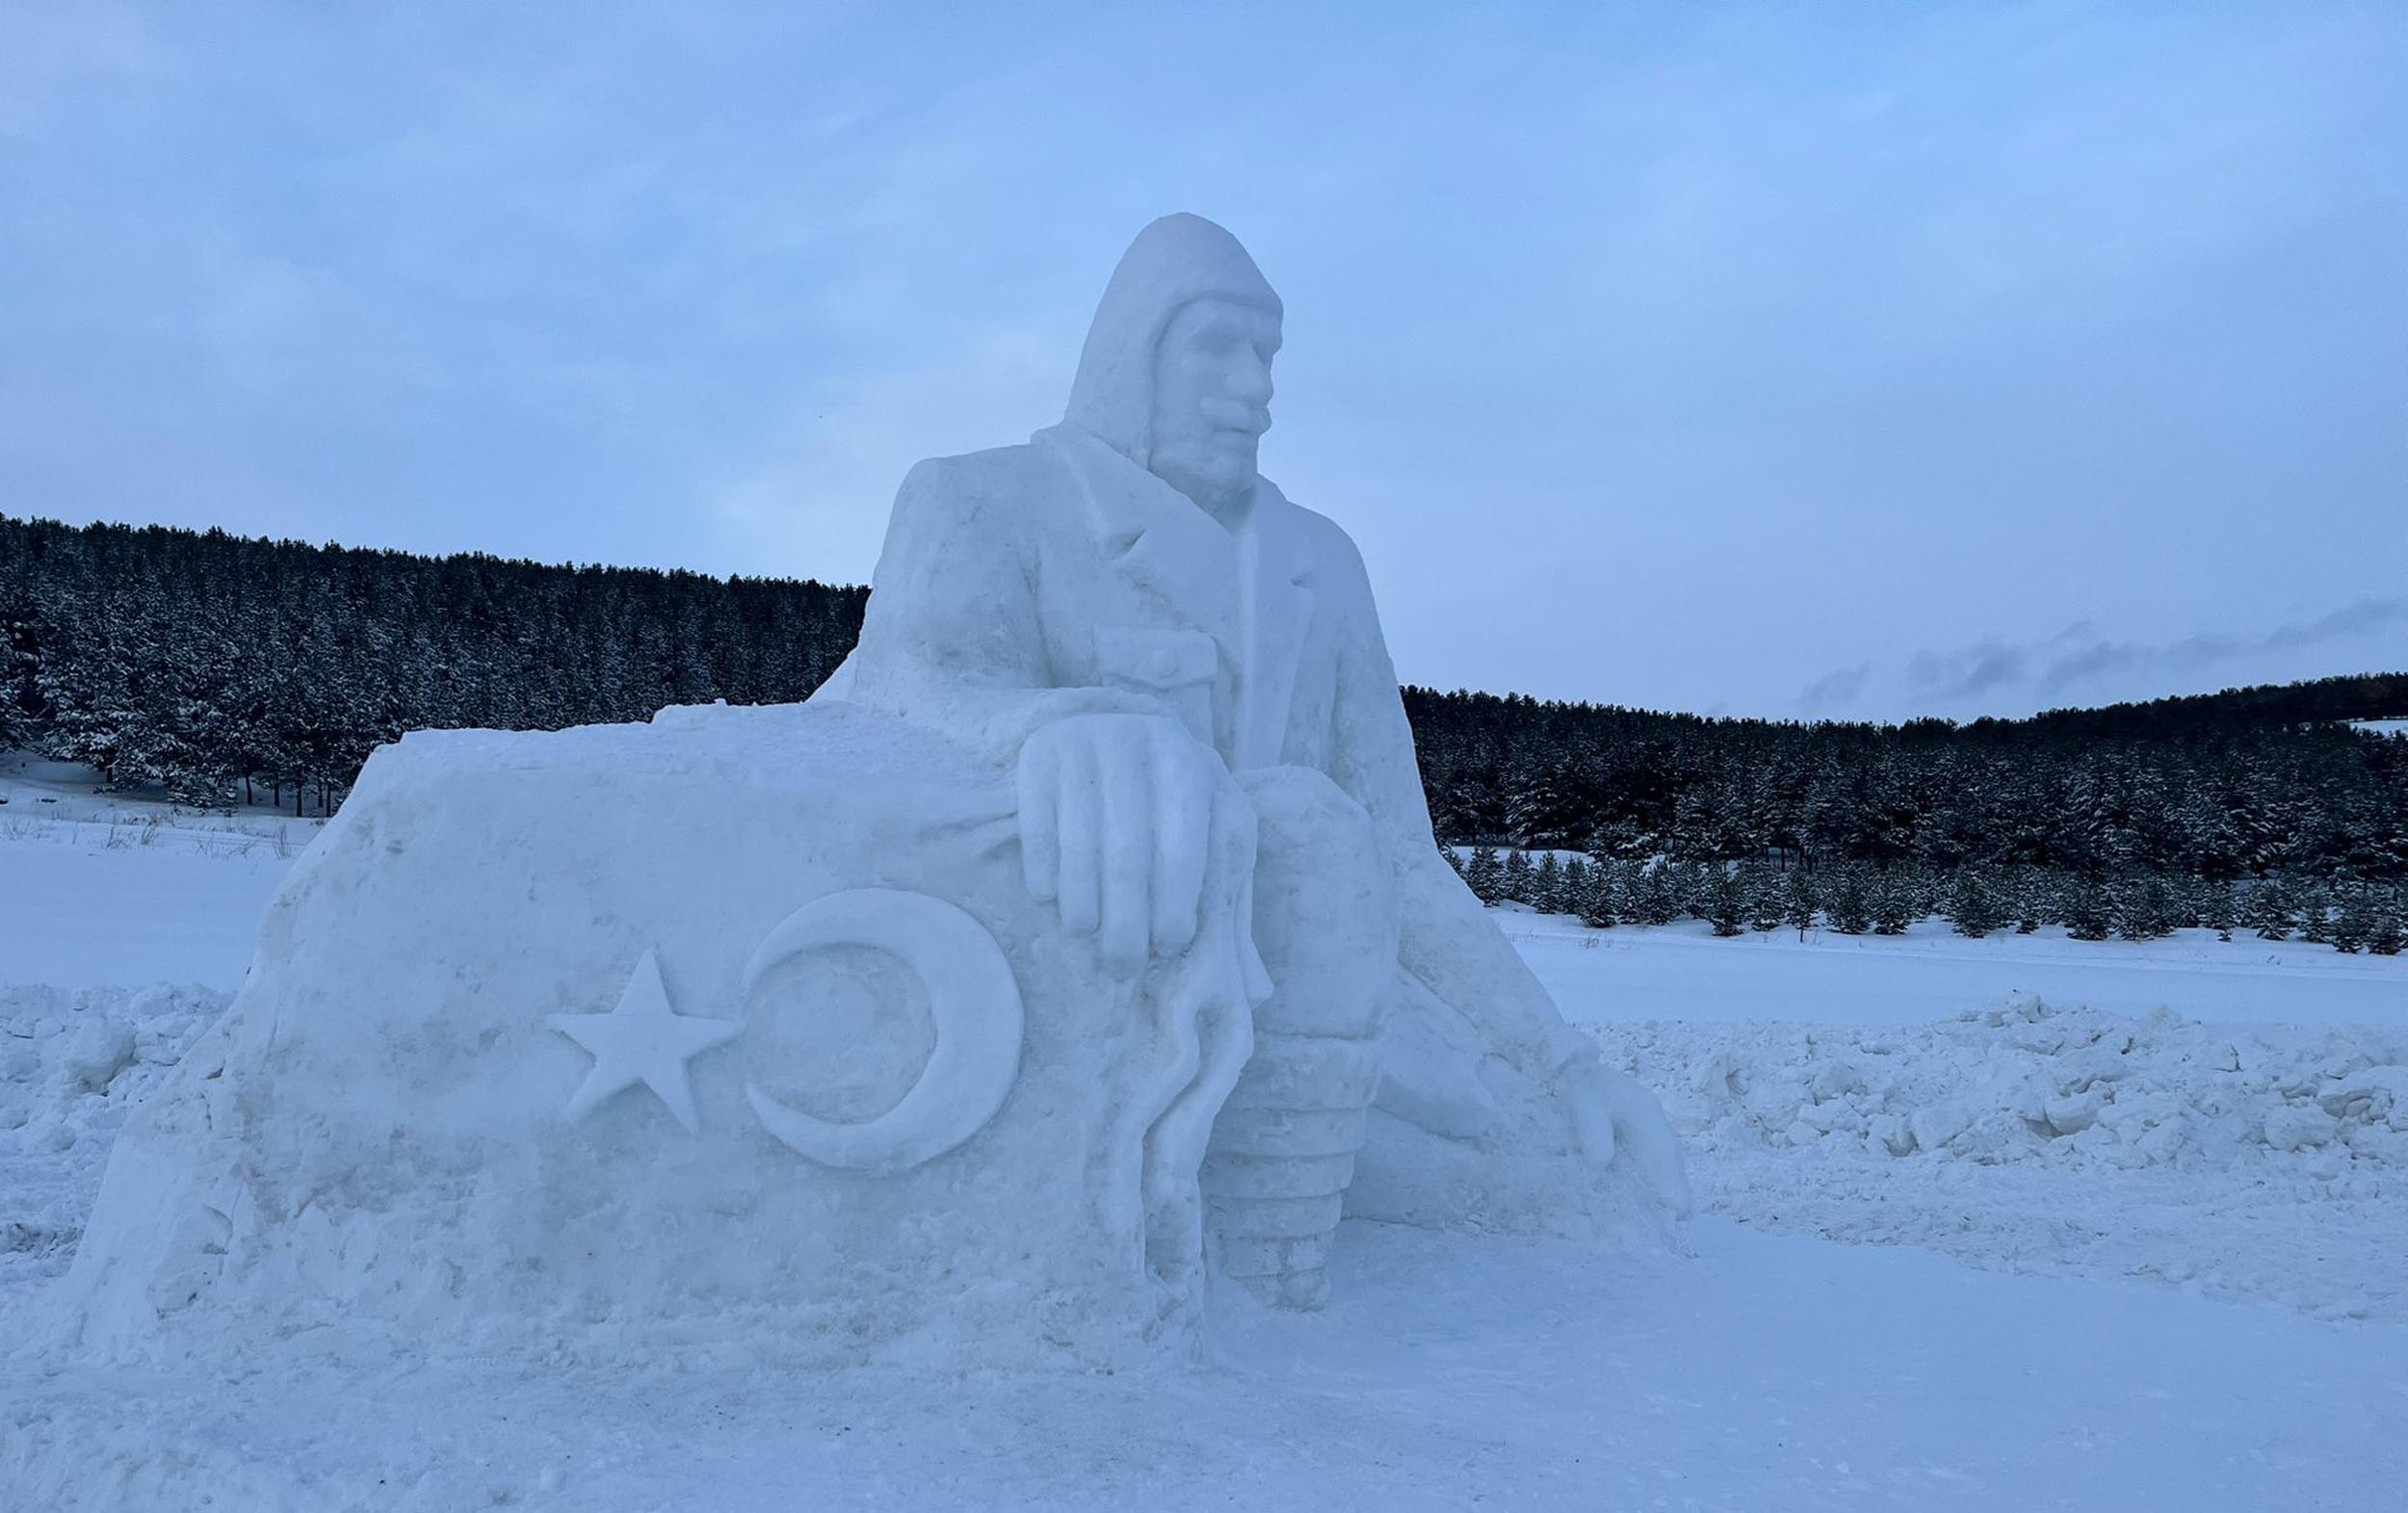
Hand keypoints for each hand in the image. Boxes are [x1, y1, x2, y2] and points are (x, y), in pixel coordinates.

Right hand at [1015, 713, 1231, 973]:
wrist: (1113, 734)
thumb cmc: (1170, 811)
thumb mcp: (1210, 844)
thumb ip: (1228, 909)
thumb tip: (1256, 991)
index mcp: (1193, 765)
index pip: (1185, 846)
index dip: (1176, 903)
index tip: (1169, 947)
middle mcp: (1141, 742)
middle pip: (1129, 851)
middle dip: (1126, 918)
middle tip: (1120, 963)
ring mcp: (1087, 741)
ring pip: (1080, 842)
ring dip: (1082, 901)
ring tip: (1086, 935)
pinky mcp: (1041, 752)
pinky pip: (1040, 826)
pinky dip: (1045, 870)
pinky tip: (1050, 900)